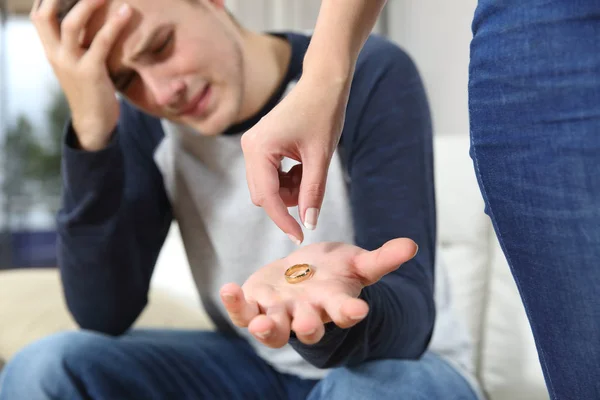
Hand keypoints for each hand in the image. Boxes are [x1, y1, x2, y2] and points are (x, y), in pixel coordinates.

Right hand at [31, 0, 131, 150]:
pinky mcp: (90, 73)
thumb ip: (79, 44)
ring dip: (88, 3)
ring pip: (70, 25)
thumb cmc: (92, 90)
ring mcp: (71, 64)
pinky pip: (100, 43)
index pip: (39, 16)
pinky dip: (113, 25)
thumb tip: (93, 21)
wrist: (94, 123)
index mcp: (51, 51)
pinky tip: (126, 13)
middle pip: (46, 15)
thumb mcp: (79, 64)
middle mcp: (55, 55)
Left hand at [219, 238, 417, 347]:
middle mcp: (308, 315)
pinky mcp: (256, 305)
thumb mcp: (358, 263)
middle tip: (310, 322)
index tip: (358, 311)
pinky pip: (244, 312)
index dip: (350, 313)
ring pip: (274, 330)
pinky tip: (228, 289)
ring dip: (266, 328)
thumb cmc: (335, 271)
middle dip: (309, 326)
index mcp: (335, 304)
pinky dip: (235, 305)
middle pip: (309, 328)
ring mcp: (280, 314)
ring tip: (259, 324)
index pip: (345, 312)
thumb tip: (411, 245)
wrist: (305, 273)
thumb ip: (381, 259)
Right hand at [240, 74, 350, 243]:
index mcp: (259, 148)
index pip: (267, 197)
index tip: (300, 237)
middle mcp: (249, 147)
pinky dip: (286, 180)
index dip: (283, 220)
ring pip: (266, 187)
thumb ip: (313, 192)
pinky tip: (303, 167)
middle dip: (287, 201)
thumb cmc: (324, 113)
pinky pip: (269, 176)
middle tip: (312, 193)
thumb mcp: (320, 158)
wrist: (324, 84)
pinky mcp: (260, 145)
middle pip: (262, 194)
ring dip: (288, 191)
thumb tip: (308, 223)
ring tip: (310, 173)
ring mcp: (253, 145)